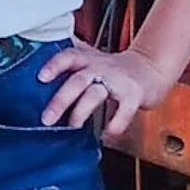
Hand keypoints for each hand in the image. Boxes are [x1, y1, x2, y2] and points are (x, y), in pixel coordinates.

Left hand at [36, 43, 172, 137]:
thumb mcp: (91, 59)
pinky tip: (108, 132)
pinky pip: (124, 110)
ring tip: (73, 125)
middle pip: (78, 80)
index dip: (54, 65)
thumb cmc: (114, 69)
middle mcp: (100, 68)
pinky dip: (116, 123)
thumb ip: (70, 63)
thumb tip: (39, 62)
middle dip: (61, 100)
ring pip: (96, 93)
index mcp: (87, 59)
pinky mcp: (133, 95)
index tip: (41, 77)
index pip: (68, 57)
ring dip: (82, 111)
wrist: (150, 69)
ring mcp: (117, 81)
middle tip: (47, 118)